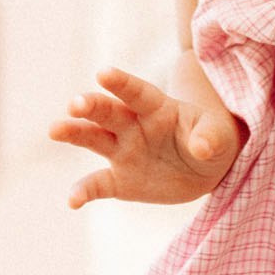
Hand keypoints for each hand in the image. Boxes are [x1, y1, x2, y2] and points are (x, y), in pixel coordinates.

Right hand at [48, 67, 242, 208]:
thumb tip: (202, 148)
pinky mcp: (121, 180)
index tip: (103, 73)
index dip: (121, 83)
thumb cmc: (214, 139)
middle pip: (108, 112)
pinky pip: (98, 185)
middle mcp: (133, 125)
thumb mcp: (220, 136)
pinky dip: (84, 191)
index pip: (138, 93)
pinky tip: (72, 201)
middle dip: (91, 106)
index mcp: (157, 107)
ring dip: (74, 133)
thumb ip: (210, 137)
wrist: (208, 167)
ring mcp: (124, 151)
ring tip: (55, 130)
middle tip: (74, 104)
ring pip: (93, 139)